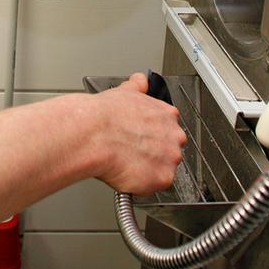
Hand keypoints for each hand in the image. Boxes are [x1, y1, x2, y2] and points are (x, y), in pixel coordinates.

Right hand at [89, 73, 186, 194]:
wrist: (94, 134)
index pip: (168, 130)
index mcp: (167, 115)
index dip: (152, 137)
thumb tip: (139, 81)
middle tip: (132, 154)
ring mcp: (170, 158)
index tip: (140, 140)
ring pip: (162, 170)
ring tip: (126, 165)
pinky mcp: (162, 179)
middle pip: (169, 151)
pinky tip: (126, 175)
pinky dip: (141, 185)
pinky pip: (153, 187)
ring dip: (147, 170)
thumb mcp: (125, 91)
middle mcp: (175, 136)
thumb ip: (138, 87)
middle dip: (153, 154)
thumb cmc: (105, 116)